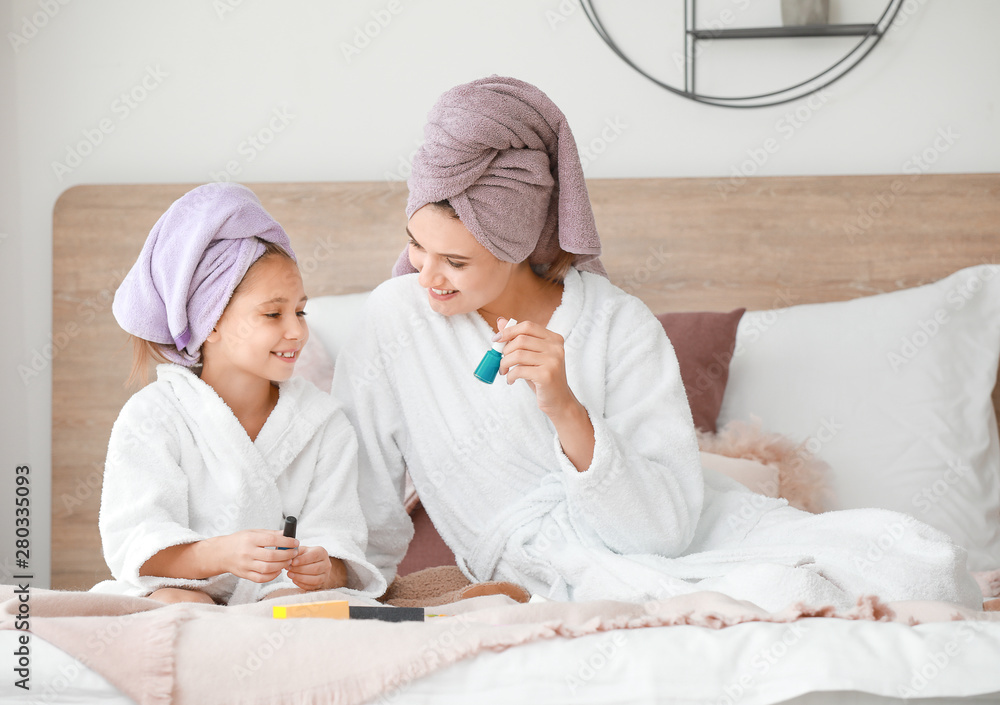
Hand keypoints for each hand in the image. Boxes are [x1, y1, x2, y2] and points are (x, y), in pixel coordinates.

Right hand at [210, 529, 298, 583]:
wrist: (220, 553)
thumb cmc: (239, 541)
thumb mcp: (253, 532)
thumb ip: (270, 534)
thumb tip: (287, 534)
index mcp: (250, 539)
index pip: (272, 540)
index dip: (286, 541)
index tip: (295, 542)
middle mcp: (247, 552)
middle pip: (272, 556)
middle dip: (287, 555)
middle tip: (294, 553)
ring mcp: (245, 565)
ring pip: (268, 568)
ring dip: (282, 565)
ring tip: (288, 561)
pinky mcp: (244, 575)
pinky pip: (261, 578)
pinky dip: (272, 575)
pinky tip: (278, 570)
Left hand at [286, 546, 347, 590]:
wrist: (316, 564)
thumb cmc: (307, 556)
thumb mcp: (303, 550)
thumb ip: (297, 551)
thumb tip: (289, 556)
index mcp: (322, 552)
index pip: (314, 556)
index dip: (303, 559)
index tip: (292, 562)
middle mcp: (326, 564)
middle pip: (315, 568)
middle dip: (300, 569)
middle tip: (288, 568)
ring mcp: (325, 575)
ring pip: (315, 579)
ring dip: (300, 577)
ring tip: (290, 574)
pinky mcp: (322, 584)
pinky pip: (312, 586)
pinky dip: (302, 584)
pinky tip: (294, 580)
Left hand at [496, 317, 594, 471]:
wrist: (559, 401)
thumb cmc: (542, 377)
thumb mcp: (531, 356)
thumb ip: (518, 339)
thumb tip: (500, 321)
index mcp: (554, 339)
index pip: (528, 326)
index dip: (509, 331)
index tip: (496, 339)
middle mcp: (556, 347)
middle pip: (521, 340)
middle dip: (505, 350)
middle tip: (501, 361)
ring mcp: (553, 361)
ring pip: (518, 355)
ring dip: (505, 363)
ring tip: (504, 371)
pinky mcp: (547, 375)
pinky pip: (519, 370)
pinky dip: (510, 375)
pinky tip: (510, 380)